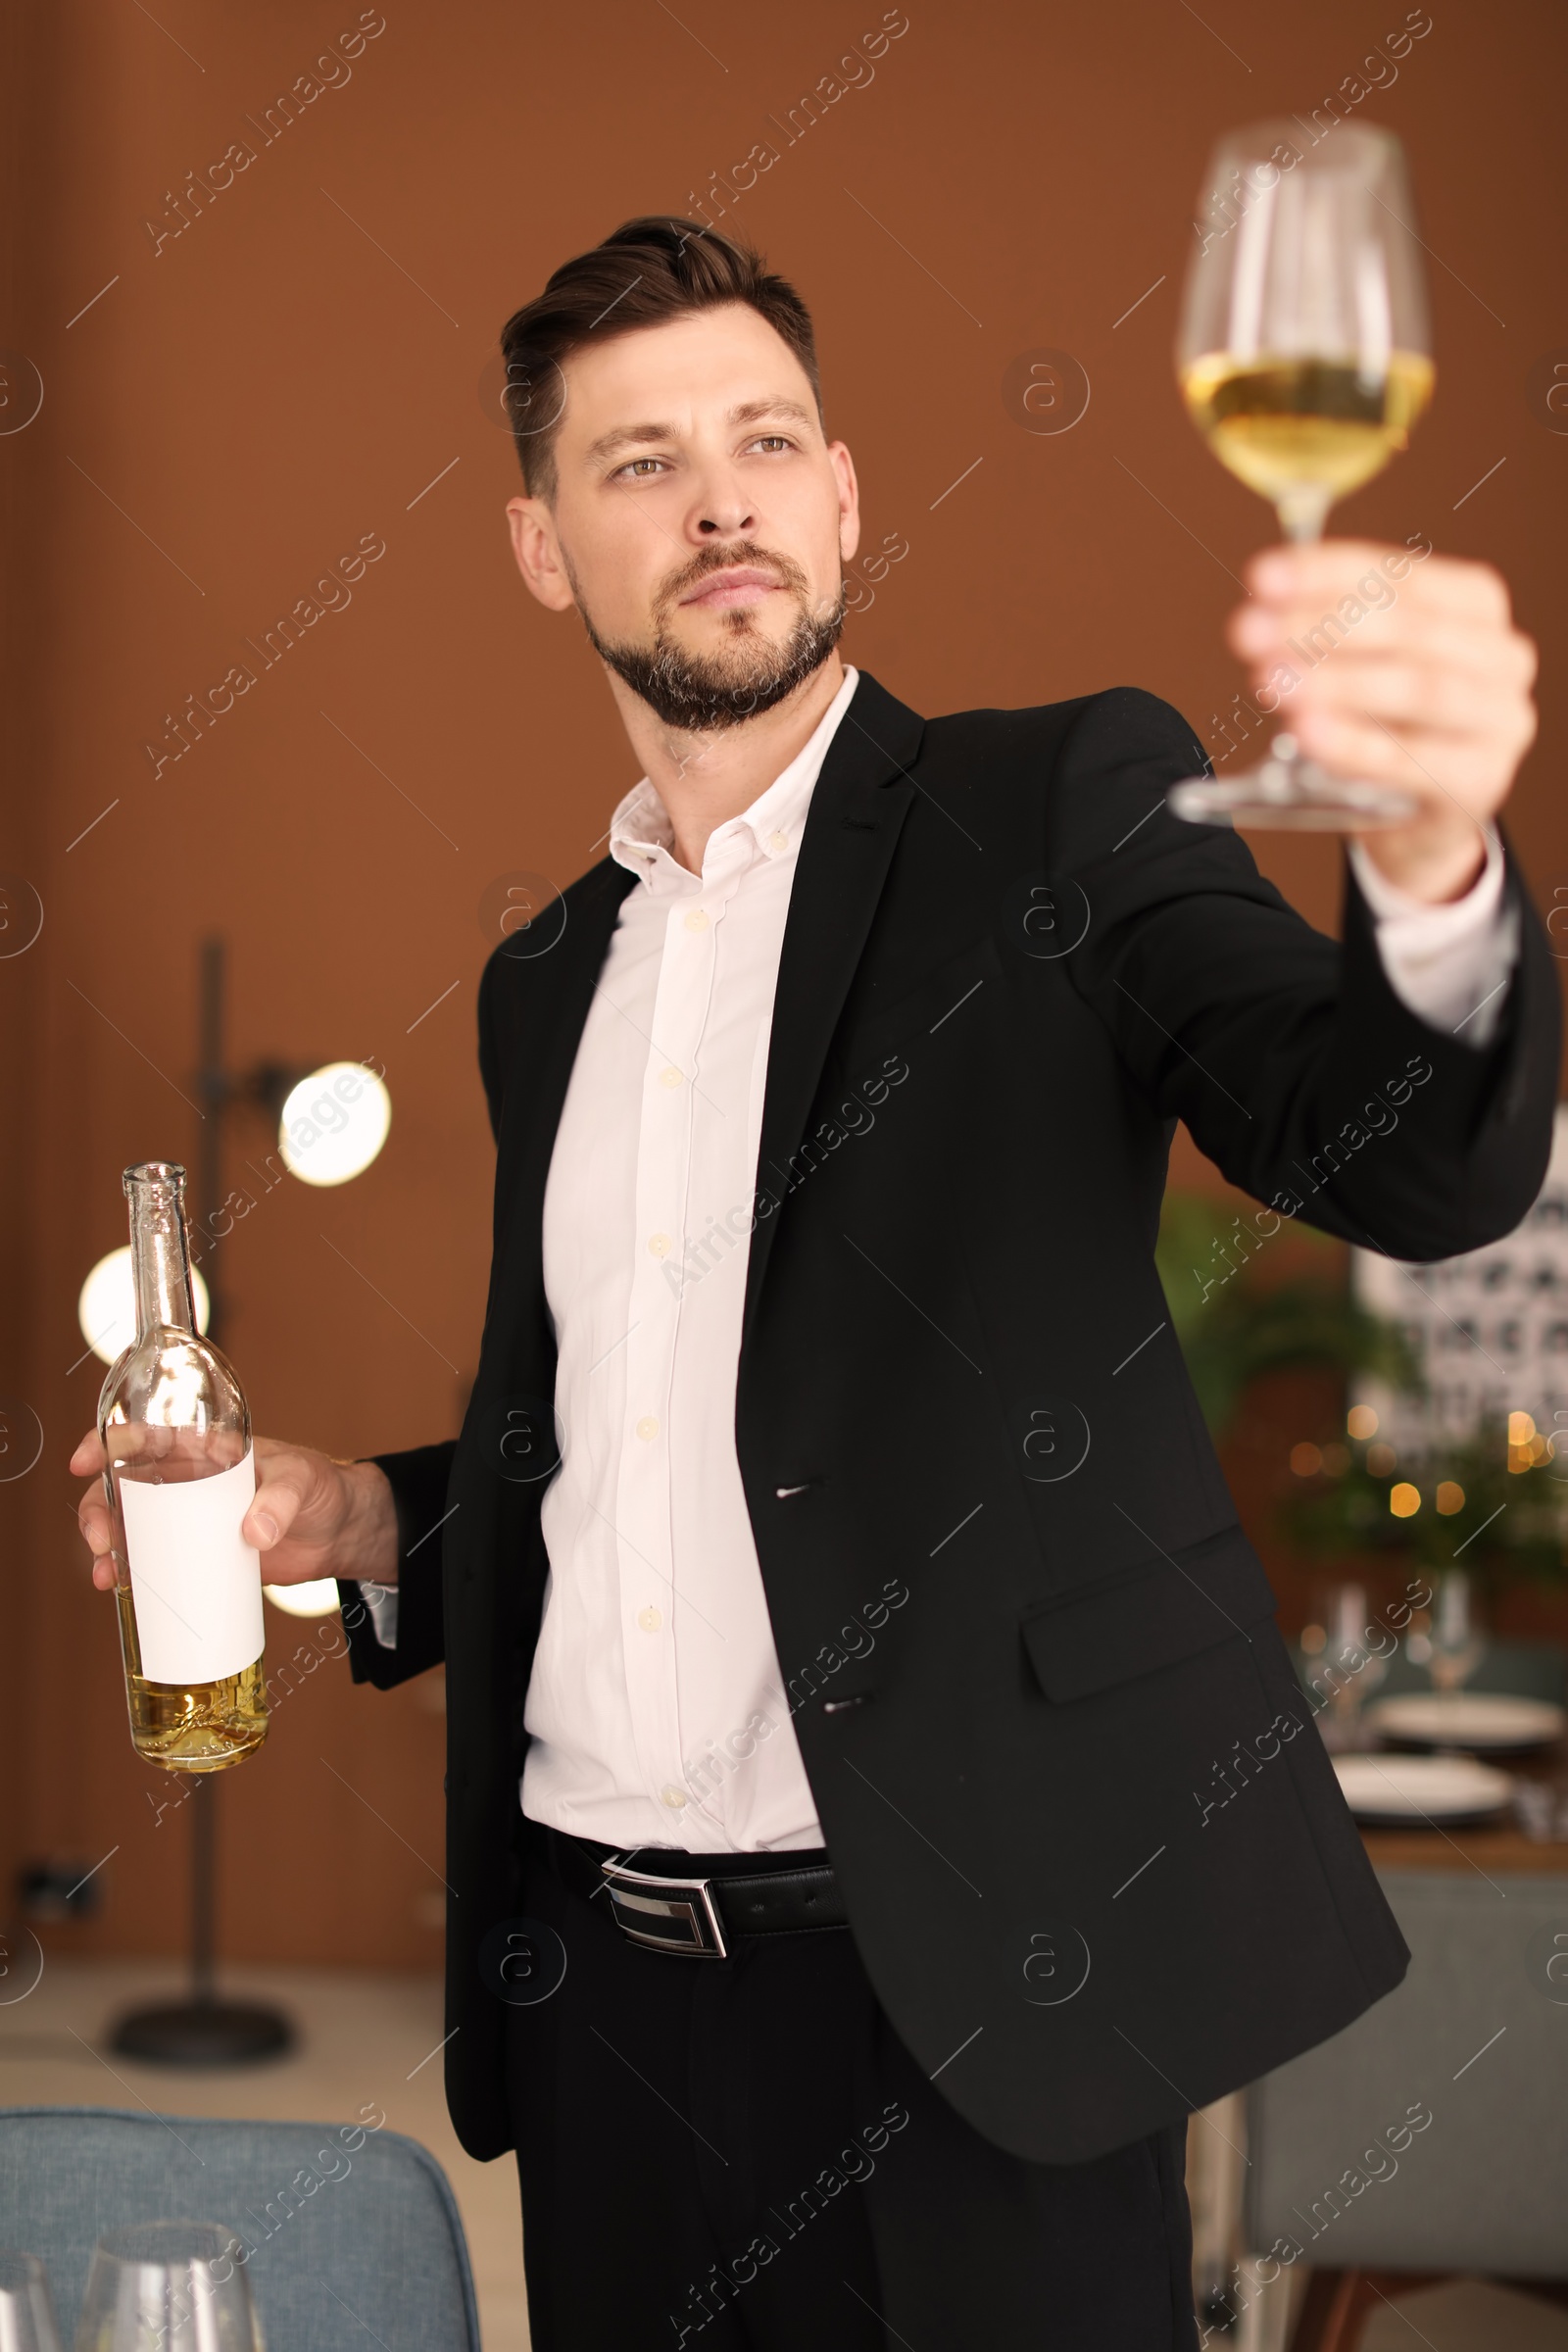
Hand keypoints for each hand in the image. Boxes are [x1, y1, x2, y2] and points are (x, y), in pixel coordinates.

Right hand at [70, 1430, 398, 1594]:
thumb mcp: (303, 1481)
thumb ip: (281, 1500)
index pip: (145, 1436)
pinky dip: (133, 1577)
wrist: (339, 1530)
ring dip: (108, 1549)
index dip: (107, 1443)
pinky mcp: (198, 1557)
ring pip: (130, 1529)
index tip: (85, 1462)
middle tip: (102, 1541)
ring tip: (107, 1576)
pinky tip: (122, 1592)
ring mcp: (188, 1522)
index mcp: (204, 1450)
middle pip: (122, 1488)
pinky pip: (155, 1564)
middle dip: (98, 1510)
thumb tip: (254, 1533)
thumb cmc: (320, 1487)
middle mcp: (186, 1483)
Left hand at [1228, 540, 1537, 902]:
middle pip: (1409, 628)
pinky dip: (1355, 744)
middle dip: (1322, 626)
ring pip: (1419, 688)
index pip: (1402, 575)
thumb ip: (1326, 634)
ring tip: (1273, 680)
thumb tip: (1263, 614)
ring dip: (1337, 681)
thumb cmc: (1391, 725)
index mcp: (1476, 604)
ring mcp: (1501, 719)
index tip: (1262, 578)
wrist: (1424, 818)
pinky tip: (1307, 731)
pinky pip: (1412, 759)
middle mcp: (1501, 654)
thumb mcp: (1364, 666)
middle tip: (1250, 631)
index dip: (1329, 573)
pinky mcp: (1482, 779)